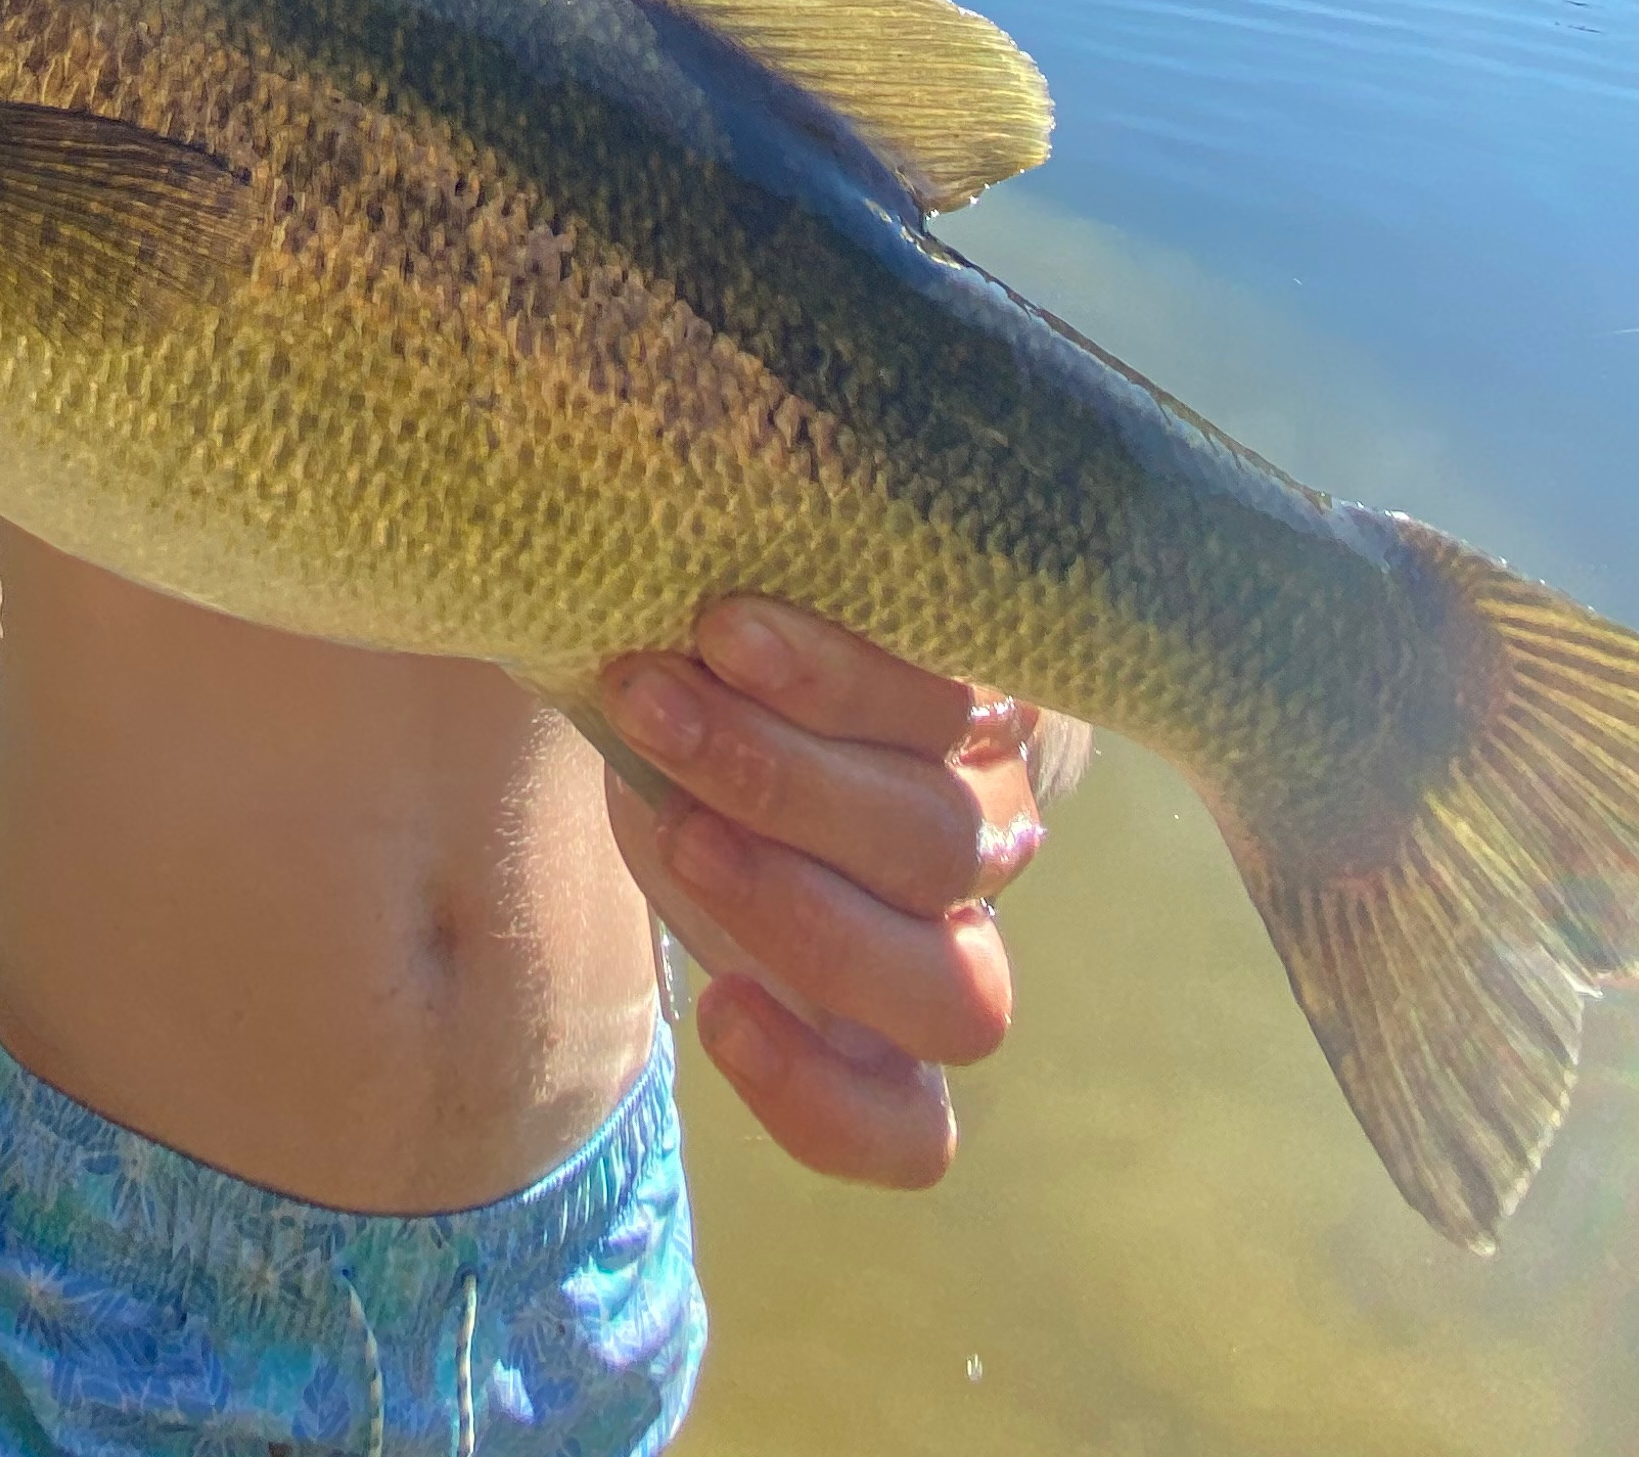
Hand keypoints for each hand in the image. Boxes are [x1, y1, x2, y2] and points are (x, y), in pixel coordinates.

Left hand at [601, 598, 1045, 1188]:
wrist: (660, 722)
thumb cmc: (708, 634)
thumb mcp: (722, 588)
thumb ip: (735, 568)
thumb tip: (656, 501)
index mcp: (979, 703)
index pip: (966, 703)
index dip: (846, 676)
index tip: (717, 623)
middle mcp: (986, 833)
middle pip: (941, 841)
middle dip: (783, 777)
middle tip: (653, 702)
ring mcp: (947, 955)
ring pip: (958, 996)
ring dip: (805, 918)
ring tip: (677, 832)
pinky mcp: (888, 1059)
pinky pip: (915, 1137)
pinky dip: (824, 1100)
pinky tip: (721, 1010)